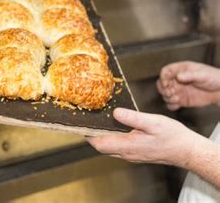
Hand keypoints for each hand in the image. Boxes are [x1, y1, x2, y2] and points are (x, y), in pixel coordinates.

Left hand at [87, 108, 203, 166]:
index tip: (80, 124)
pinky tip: (113, 126)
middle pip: (101, 146)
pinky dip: (111, 137)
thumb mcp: (153, 122)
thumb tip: (115, 112)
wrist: (187, 150)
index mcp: (127, 146)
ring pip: (109, 147)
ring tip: (96, 120)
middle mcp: (126, 153)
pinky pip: (118, 147)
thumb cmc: (172, 137)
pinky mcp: (136, 153)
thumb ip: (133, 118)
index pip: (99, 144)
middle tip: (86, 119)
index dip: (87, 135)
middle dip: (92, 134)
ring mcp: (131, 154)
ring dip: (101, 136)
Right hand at [156, 61, 219, 110]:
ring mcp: (178, 90)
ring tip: (176, 99)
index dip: (163, 77)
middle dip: (163, 89)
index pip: (165, 71)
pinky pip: (171, 104)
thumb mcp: (202, 74)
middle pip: (161, 83)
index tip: (166, 83)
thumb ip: (189, 75)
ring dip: (168, 98)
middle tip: (170, 92)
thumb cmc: (214, 78)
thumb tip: (178, 76)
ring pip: (165, 94)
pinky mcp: (182, 100)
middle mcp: (177, 80)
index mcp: (180, 70)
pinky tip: (177, 104)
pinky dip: (171, 105)